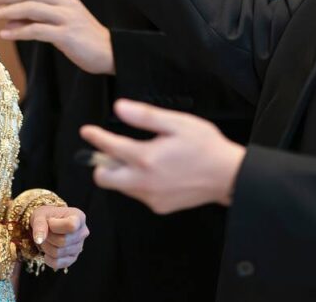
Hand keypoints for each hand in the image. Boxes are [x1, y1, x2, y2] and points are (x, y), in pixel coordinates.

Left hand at [0, 0, 114, 73]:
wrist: (111, 52)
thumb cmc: (83, 39)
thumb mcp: (58, 25)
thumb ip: (35, 20)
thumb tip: (7, 23)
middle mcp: (64, 2)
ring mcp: (66, 17)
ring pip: (30, 9)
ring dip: (7, 12)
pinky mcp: (67, 34)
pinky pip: (37, 30)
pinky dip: (19, 31)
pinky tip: (6, 34)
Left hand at [29, 205, 89, 270]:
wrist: (49, 224)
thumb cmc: (47, 217)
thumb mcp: (40, 215)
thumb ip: (39, 224)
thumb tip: (39, 240)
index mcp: (78, 217)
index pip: (71, 226)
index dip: (56, 226)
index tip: (50, 222)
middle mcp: (82, 232)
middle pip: (63, 242)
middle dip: (48, 238)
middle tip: (45, 232)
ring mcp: (79, 247)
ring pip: (58, 253)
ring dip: (47, 247)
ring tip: (47, 239)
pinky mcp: (73, 258)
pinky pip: (57, 263)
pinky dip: (48, 258)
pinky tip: (47, 250)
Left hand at [80, 99, 246, 213]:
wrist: (228, 176)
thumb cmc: (205, 145)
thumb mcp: (177, 123)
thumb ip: (145, 116)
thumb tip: (118, 107)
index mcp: (145, 157)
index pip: (109, 147)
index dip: (95, 137)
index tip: (86, 131)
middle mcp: (143, 182)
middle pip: (103, 178)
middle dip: (102, 164)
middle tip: (113, 151)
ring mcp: (150, 197)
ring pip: (121, 187)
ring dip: (122, 173)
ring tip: (142, 158)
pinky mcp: (160, 207)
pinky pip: (139, 194)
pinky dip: (139, 183)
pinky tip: (157, 172)